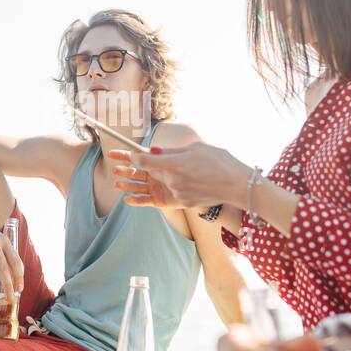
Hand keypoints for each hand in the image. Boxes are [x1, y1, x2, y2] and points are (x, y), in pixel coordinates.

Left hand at [109, 141, 251, 210]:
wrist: (237, 184)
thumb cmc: (219, 161)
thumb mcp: (195, 148)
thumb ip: (171, 151)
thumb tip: (153, 150)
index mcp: (175, 162)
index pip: (145, 159)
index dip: (130, 154)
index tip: (123, 151)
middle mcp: (172, 179)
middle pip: (144, 172)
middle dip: (127, 166)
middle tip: (114, 162)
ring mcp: (176, 193)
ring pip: (147, 187)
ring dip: (130, 183)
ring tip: (116, 180)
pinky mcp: (180, 202)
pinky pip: (155, 201)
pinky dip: (141, 200)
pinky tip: (127, 199)